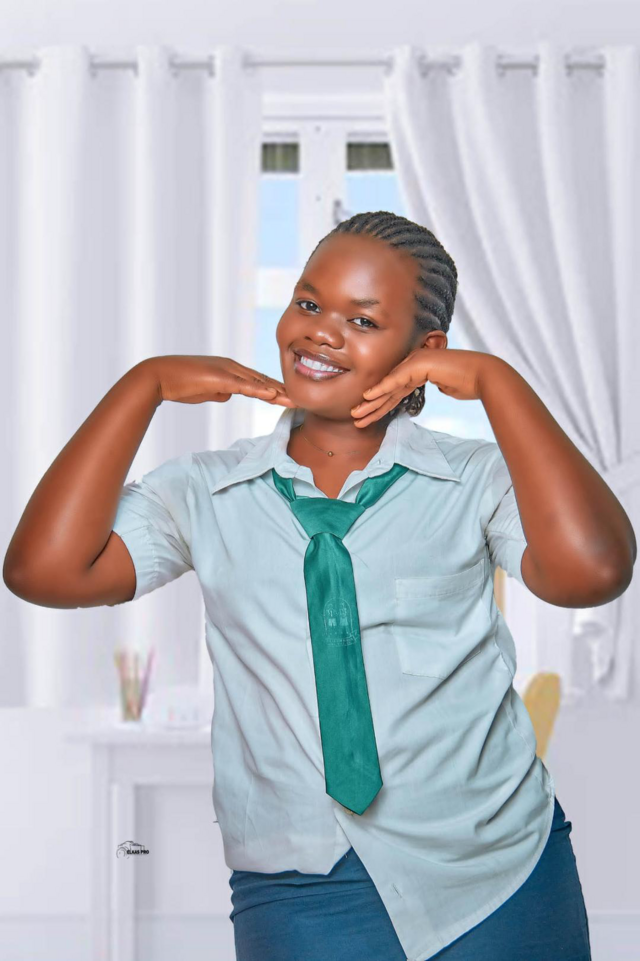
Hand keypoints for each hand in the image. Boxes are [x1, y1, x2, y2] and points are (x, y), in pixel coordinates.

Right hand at [144, 355, 296, 406]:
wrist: (160, 377)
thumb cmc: (180, 385)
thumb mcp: (206, 391)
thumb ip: (220, 391)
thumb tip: (230, 395)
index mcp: (230, 370)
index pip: (258, 381)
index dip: (275, 390)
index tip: (289, 398)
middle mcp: (232, 367)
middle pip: (263, 380)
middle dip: (283, 391)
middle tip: (302, 400)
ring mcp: (227, 370)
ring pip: (258, 382)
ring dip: (278, 392)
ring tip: (295, 400)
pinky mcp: (220, 377)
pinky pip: (244, 385)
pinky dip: (260, 390)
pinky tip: (273, 395)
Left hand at [350, 348, 495, 426]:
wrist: (484, 375)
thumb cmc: (470, 382)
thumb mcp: (448, 388)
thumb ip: (438, 387)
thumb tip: (438, 388)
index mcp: (420, 370)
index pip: (396, 391)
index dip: (381, 404)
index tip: (368, 416)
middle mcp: (415, 364)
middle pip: (388, 390)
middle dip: (371, 405)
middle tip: (356, 417)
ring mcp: (416, 362)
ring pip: (388, 387)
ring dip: (371, 402)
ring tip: (357, 414)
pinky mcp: (419, 364)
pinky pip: (396, 381)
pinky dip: (381, 389)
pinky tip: (368, 397)